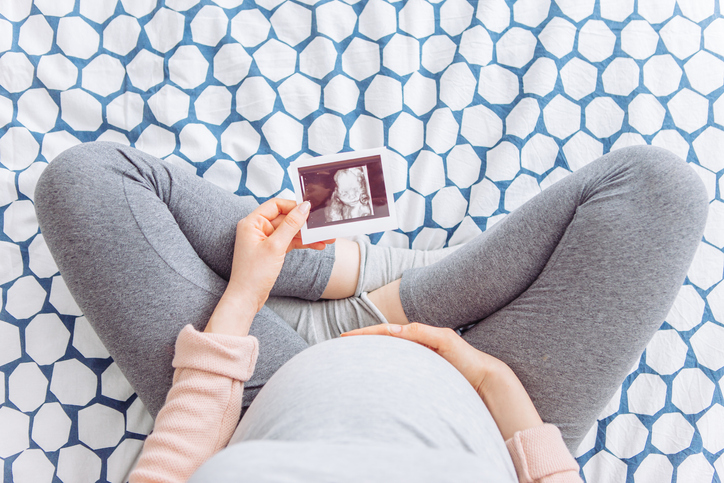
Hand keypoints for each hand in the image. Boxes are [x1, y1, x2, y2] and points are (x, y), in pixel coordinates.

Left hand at [205, 199, 332, 336]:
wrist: (247, 298)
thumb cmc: (254, 273)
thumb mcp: (275, 246)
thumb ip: (291, 225)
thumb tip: (304, 207)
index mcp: (252, 222)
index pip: (276, 205)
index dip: (294, 206)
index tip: (311, 209)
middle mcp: (257, 229)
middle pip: (285, 218)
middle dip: (305, 223)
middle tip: (323, 226)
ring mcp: (264, 240)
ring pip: (290, 232)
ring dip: (307, 235)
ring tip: (326, 238)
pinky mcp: (271, 251)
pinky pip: (289, 242)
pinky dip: (302, 244)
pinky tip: (317, 245)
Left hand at [342, 323, 543, 439]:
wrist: (484, 379)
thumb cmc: (457, 382)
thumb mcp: (428, 381)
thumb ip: (411, 377)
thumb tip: (388, 386)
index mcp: (416, 349)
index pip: (387, 343)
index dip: (368, 342)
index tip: (347, 345)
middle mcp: (421, 339)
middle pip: (387, 334)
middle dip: (365, 335)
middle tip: (343, 339)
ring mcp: (432, 336)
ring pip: (398, 331)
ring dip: (378, 332)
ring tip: (357, 336)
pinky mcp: (444, 338)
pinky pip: (419, 334)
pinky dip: (404, 333)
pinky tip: (390, 334)